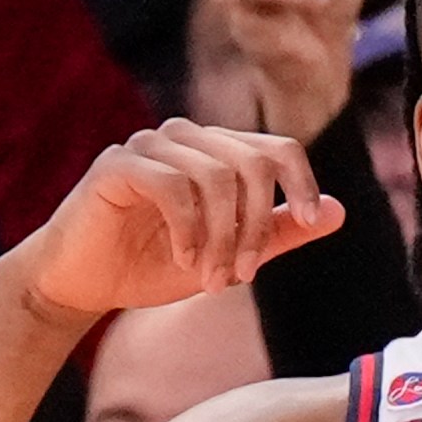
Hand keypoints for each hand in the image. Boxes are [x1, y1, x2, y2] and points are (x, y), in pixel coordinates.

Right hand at [14, 119, 344, 324]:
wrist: (83, 282)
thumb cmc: (152, 266)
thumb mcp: (229, 255)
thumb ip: (279, 233)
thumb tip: (338, 211)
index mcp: (216, 152)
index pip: (279, 148)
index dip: (301, 183)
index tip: (307, 221)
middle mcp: (186, 138)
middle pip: (253, 163)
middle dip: (257, 226)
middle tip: (242, 276)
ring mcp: (149, 145)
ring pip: (217, 176)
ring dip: (222, 238)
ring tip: (212, 280)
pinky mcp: (118, 165)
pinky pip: (174, 187)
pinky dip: (188, 230)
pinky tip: (183, 260)